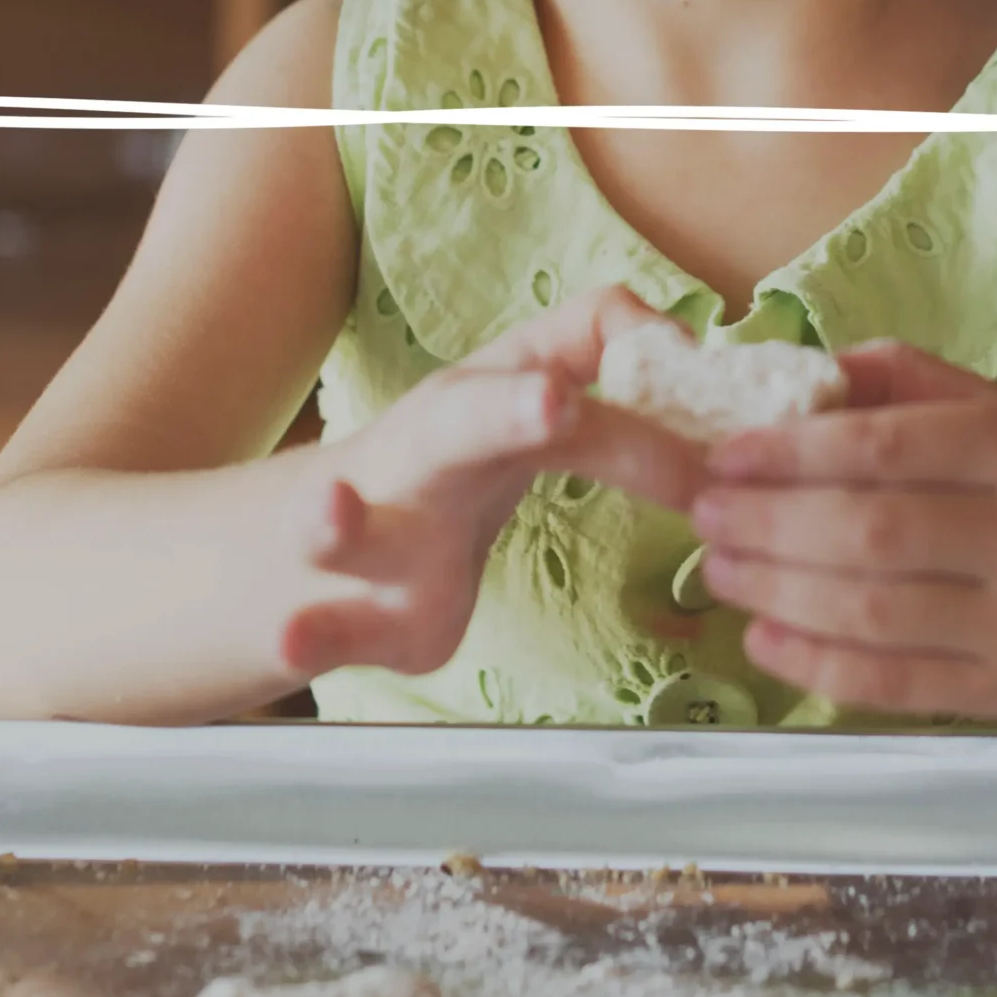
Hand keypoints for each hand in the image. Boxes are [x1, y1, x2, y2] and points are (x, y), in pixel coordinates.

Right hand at [276, 288, 703, 681]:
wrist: (330, 534)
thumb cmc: (460, 457)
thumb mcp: (528, 393)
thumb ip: (607, 365)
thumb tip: (696, 357)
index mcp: (492, 397)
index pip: (569, 359)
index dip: (637, 368)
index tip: (703, 386)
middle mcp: (430, 451)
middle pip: (461, 423)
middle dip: (506, 411)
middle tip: (551, 402)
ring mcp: (380, 536)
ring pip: (346, 528)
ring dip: (338, 522)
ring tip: (329, 513)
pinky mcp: (364, 618)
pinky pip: (329, 629)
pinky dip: (312, 635)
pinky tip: (293, 639)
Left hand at [692, 342, 996, 720]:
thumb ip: (910, 382)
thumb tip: (804, 374)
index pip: (885, 448)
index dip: (792, 454)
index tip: (725, 455)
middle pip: (869, 534)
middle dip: (769, 526)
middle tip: (705, 514)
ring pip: (872, 614)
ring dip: (777, 593)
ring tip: (720, 569)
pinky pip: (894, 685)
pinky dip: (817, 666)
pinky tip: (765, 638)